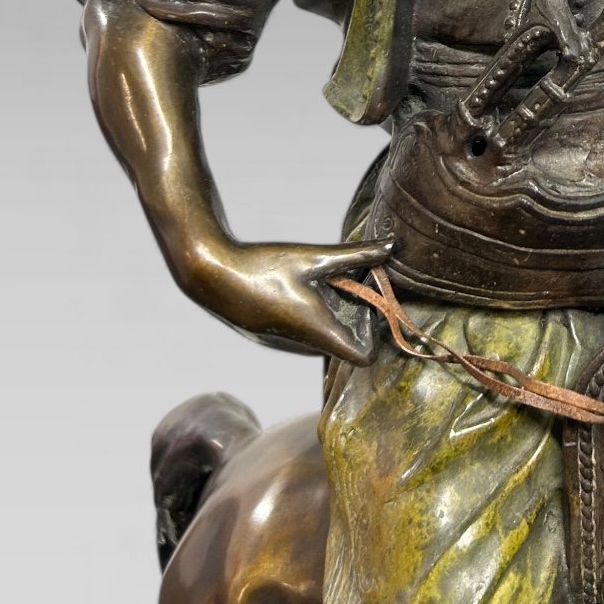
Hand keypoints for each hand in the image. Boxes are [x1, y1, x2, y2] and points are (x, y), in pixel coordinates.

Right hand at [174, 237, 391, 363]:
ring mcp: (284, 345)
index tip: (372, 304)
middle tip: (350, 282)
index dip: (375, 335)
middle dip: (354, 316)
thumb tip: (392, 246)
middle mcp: (304, 346)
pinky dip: (311, 315)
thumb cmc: (264, 266)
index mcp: (319, 330)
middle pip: (345, 343)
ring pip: (323, 337)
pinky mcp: (270, 338)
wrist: (210, 275)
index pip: (365, 357)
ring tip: (323, 282)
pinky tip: (299, 287)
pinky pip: (303, 334)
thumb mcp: (315, 256)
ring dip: (331, 314)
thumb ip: (356, 255)